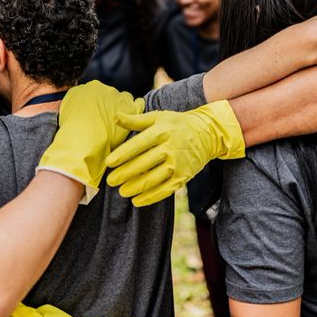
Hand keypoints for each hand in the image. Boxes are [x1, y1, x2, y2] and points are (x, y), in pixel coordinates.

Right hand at [37, 81, 144, 203]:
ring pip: (124, 99)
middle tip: (109, 121)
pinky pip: (138, 104)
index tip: (98, 115)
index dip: (98, 105)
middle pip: (110, 95)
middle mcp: (102, 88)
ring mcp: (117, 97)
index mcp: (86, 88)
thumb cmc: (72, 135)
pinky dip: (137, 111)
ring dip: (124, 108)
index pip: (96, 93)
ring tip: (123, 123)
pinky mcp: (130, 108)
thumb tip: (78, 111)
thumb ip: (74, 108)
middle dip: (110, 105)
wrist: (82, 143)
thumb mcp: (65, 115)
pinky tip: (134, 120)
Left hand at [105, 100, 244, 206]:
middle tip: (110, 181)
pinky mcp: (183, 177)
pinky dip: (150, 197)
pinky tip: (137, 200)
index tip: (108, 162)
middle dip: (124, 174)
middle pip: (143, 164)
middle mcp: (170, 148)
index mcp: (162, 131)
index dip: (122, 155)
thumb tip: (115, 116)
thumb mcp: (158, 117)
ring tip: (122, 191)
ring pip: (152, 179)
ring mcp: (178, 164)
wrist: (207, 134)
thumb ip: (135, 120)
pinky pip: (164, 190)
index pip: (138, 145)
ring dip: (135, 187)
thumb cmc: (177, 124)